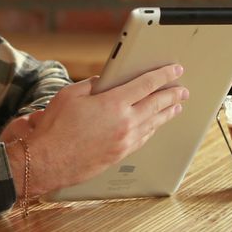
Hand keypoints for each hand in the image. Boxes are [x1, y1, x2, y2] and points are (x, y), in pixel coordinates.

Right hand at [8, 64, 187, 197]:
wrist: (48, 161)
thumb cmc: (55, 128)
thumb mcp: (70, 95)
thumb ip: (92, 85)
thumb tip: (104, 83)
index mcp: (113, 103)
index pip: (146, 85)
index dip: (163, 75)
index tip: (175, 70)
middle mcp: (124, 122)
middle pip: (156, 105)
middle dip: (172, 95)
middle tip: (183, 90)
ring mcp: (125, 140)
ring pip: (153, 124)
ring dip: (167, 113)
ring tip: (176, 107)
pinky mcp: (120, 154)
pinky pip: (144, 138)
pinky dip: (153, 129)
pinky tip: (155, 126)